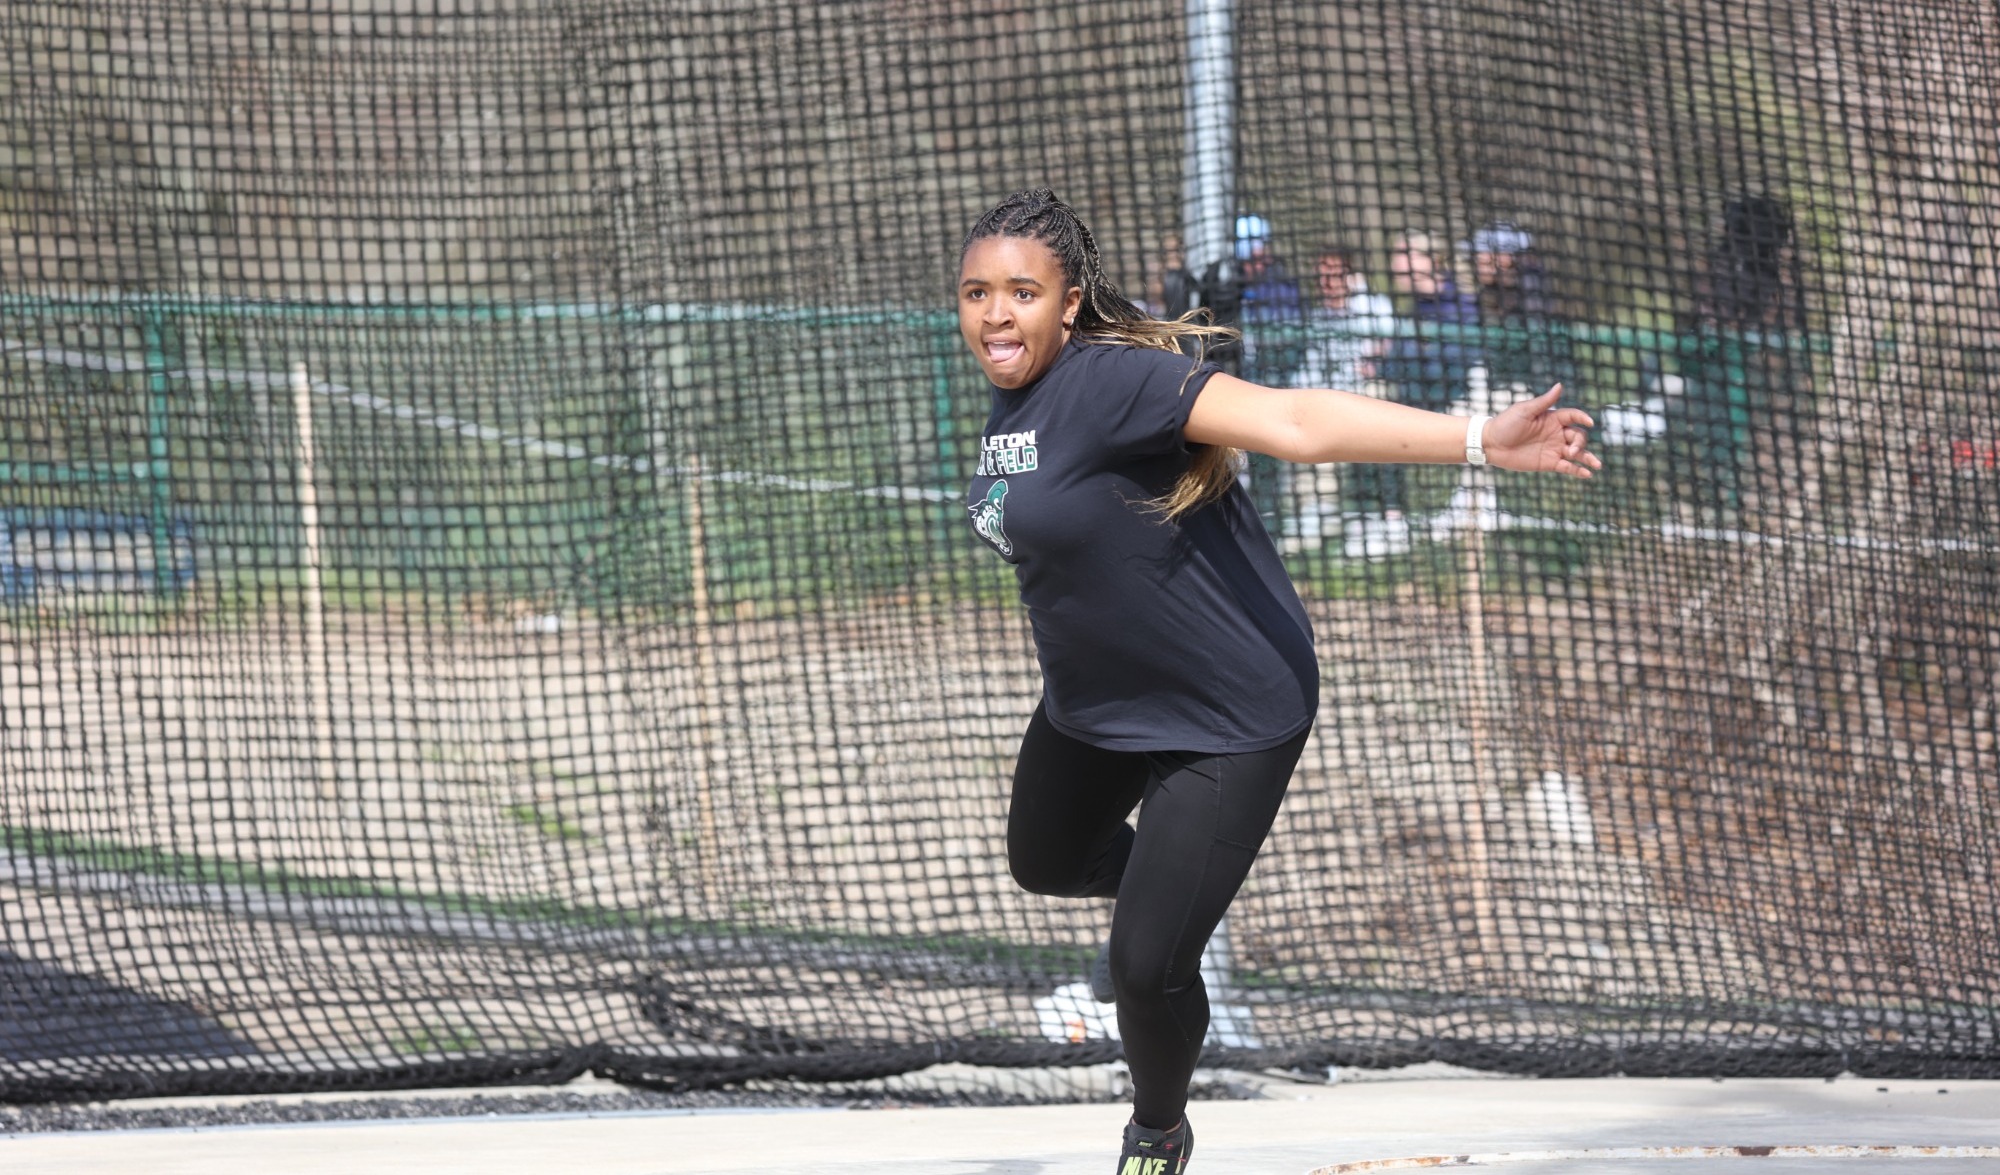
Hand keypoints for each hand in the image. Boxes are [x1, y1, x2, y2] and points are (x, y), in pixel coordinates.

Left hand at [1483, 384, 1600, 477]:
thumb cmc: (1505, 424)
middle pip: (1578, 436)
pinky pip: (1567, 467)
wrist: (1491, 444)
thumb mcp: (1524, 411)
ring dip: (1588, 458)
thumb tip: (1560, 385)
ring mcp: (1553, 449)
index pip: (1573, 416)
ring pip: (1577, 453)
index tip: (1590, 422)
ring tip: (1597, 465)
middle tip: (1572, 450)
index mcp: (1552, 418)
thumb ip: (1544, 401)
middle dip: (1580, 442)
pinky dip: (1577, 471)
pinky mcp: (1548, 463)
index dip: (1583, 418)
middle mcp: (1556, 433)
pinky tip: (1587, 475)